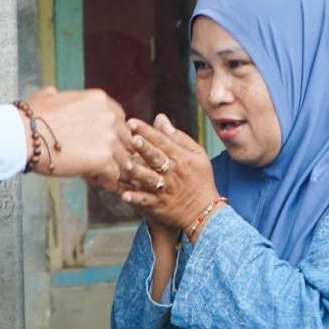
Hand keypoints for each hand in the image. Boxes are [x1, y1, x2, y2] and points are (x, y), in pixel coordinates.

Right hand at [18, 86, 132, 186]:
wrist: (22, 134)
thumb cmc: (30, 117)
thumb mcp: (48, 96)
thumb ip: (59, 96)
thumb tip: (53, 94)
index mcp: (99, 100)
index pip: (120, 119)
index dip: (111, 133)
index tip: (100, 143)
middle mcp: (109, 117)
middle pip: (124, 139)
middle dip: (114, 150)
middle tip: (99, 161)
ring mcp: (108, 138)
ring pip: (122, 158)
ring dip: (111, 167)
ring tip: (95, 174)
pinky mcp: (103, 159)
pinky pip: (114, 175)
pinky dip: (106, 181)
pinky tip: (93, 180)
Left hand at [120, 115, 220, 233]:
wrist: (204, 211)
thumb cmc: (200, 178)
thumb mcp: (197, 154)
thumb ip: (178, 137)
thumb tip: (160, 118)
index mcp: (181, 157)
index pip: (162, 141)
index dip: (147, 131)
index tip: (132, 122)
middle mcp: (172, 173)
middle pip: (156, 158)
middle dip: (145, 148)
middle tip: (132, 139)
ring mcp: (165, 190)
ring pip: (150, 179)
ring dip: (138, 172)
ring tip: (126, 165)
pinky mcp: (159, 205)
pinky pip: (146, 202)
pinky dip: (136, 199)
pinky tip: (124, 195)